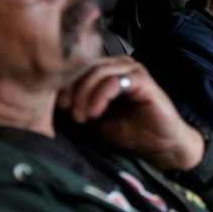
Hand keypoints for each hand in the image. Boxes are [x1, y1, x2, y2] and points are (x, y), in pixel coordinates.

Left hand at [56, 55, 203, 170]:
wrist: (160, 145)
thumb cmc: (131, 132)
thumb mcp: (95, 120)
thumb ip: (78, 107)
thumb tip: (51, 104)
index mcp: (107, 72)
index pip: (79, 68)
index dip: (65, 85)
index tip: (59, 107)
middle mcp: (119, 66)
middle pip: (85, 67)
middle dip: (73, 91)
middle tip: (70, 113)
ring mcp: (132, 71)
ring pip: (97, 72)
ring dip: (84, 95)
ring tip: (82, 116)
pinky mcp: (143, 80)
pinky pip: (115, 81)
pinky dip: (100, 96)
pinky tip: (95, 113)